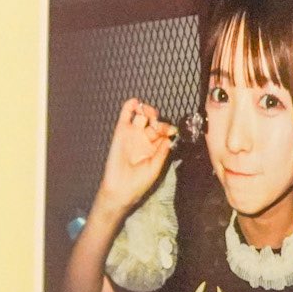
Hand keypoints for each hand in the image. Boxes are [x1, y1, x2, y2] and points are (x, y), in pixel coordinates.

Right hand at [93, 99, 175, 217]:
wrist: (120, 189)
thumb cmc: (138, 182)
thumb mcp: (156, 167)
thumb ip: (162, 151)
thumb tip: (169, 137)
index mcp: (154, 147)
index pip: (163, 132)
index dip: (167, 129)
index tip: (171, 131)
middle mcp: (144, 139)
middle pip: (153, 122)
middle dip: (157, 119)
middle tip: (157, 122)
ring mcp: (132, 135)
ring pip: (141, 116)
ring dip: (146, 110)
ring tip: (148, 110)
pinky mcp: (120, 132)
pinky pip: (125, 116)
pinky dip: (129, 107)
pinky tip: (135, 102)